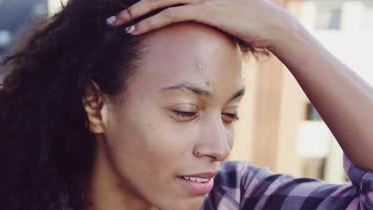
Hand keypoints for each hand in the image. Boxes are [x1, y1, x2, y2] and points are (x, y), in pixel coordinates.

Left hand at [108, 0, 297, 49]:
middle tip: (113, 17)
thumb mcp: (222, 11)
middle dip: (132, 5)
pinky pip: (170, 15)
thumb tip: (191, 20)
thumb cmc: (248, 21)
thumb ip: (202, 12)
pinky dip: (149, 22)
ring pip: (158, 1)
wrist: (273, 25)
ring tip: (116, 24)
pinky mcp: (205, 9)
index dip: (145, 1)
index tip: (127, 10)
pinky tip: (134, 31)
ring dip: (133, 13)